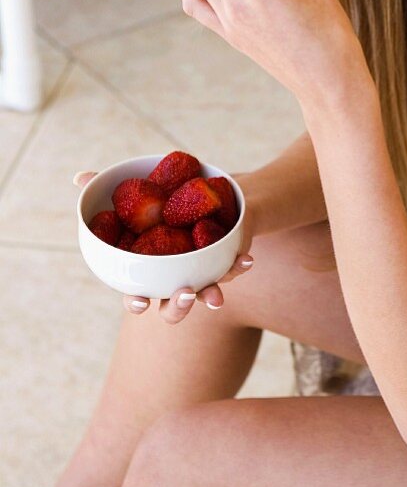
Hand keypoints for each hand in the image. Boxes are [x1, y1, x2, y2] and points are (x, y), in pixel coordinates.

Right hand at [73, 171, 255, 322]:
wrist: (210, 192)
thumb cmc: (162, 199)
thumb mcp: (137, 190)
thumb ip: (105, 187)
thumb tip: (80, 178)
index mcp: (146, 271)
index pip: (135, 295)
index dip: (135, 302)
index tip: (140, 300)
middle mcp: (172, 279)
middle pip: (171, 308)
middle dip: (177, 307)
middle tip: (185, 293)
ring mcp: (200, 274)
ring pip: (202, 295)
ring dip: (209, 295)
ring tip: (214, 296)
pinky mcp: (224, 263)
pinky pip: (230, 270)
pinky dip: (238, 266)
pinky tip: (245, 260)